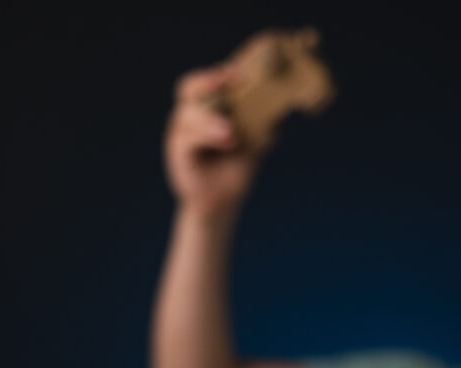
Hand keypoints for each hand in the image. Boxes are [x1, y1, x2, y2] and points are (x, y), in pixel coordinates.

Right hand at [164, 65, 261, 217]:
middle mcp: (191, 116)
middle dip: (209, 82)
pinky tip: (228, 140)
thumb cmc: (234, 170)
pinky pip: (188, 138)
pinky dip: (208, 136)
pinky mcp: (179, 152)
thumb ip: (262, 128)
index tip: (239, 71)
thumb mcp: (253, 146)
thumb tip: (281, 116)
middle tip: (231, 80)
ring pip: (189, 114)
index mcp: (207, 110)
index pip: (206, 83)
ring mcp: (182, 133)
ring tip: (232, 131)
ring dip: (212, 119)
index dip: (219, 74)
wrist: (222, 203)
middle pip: (190, 88)